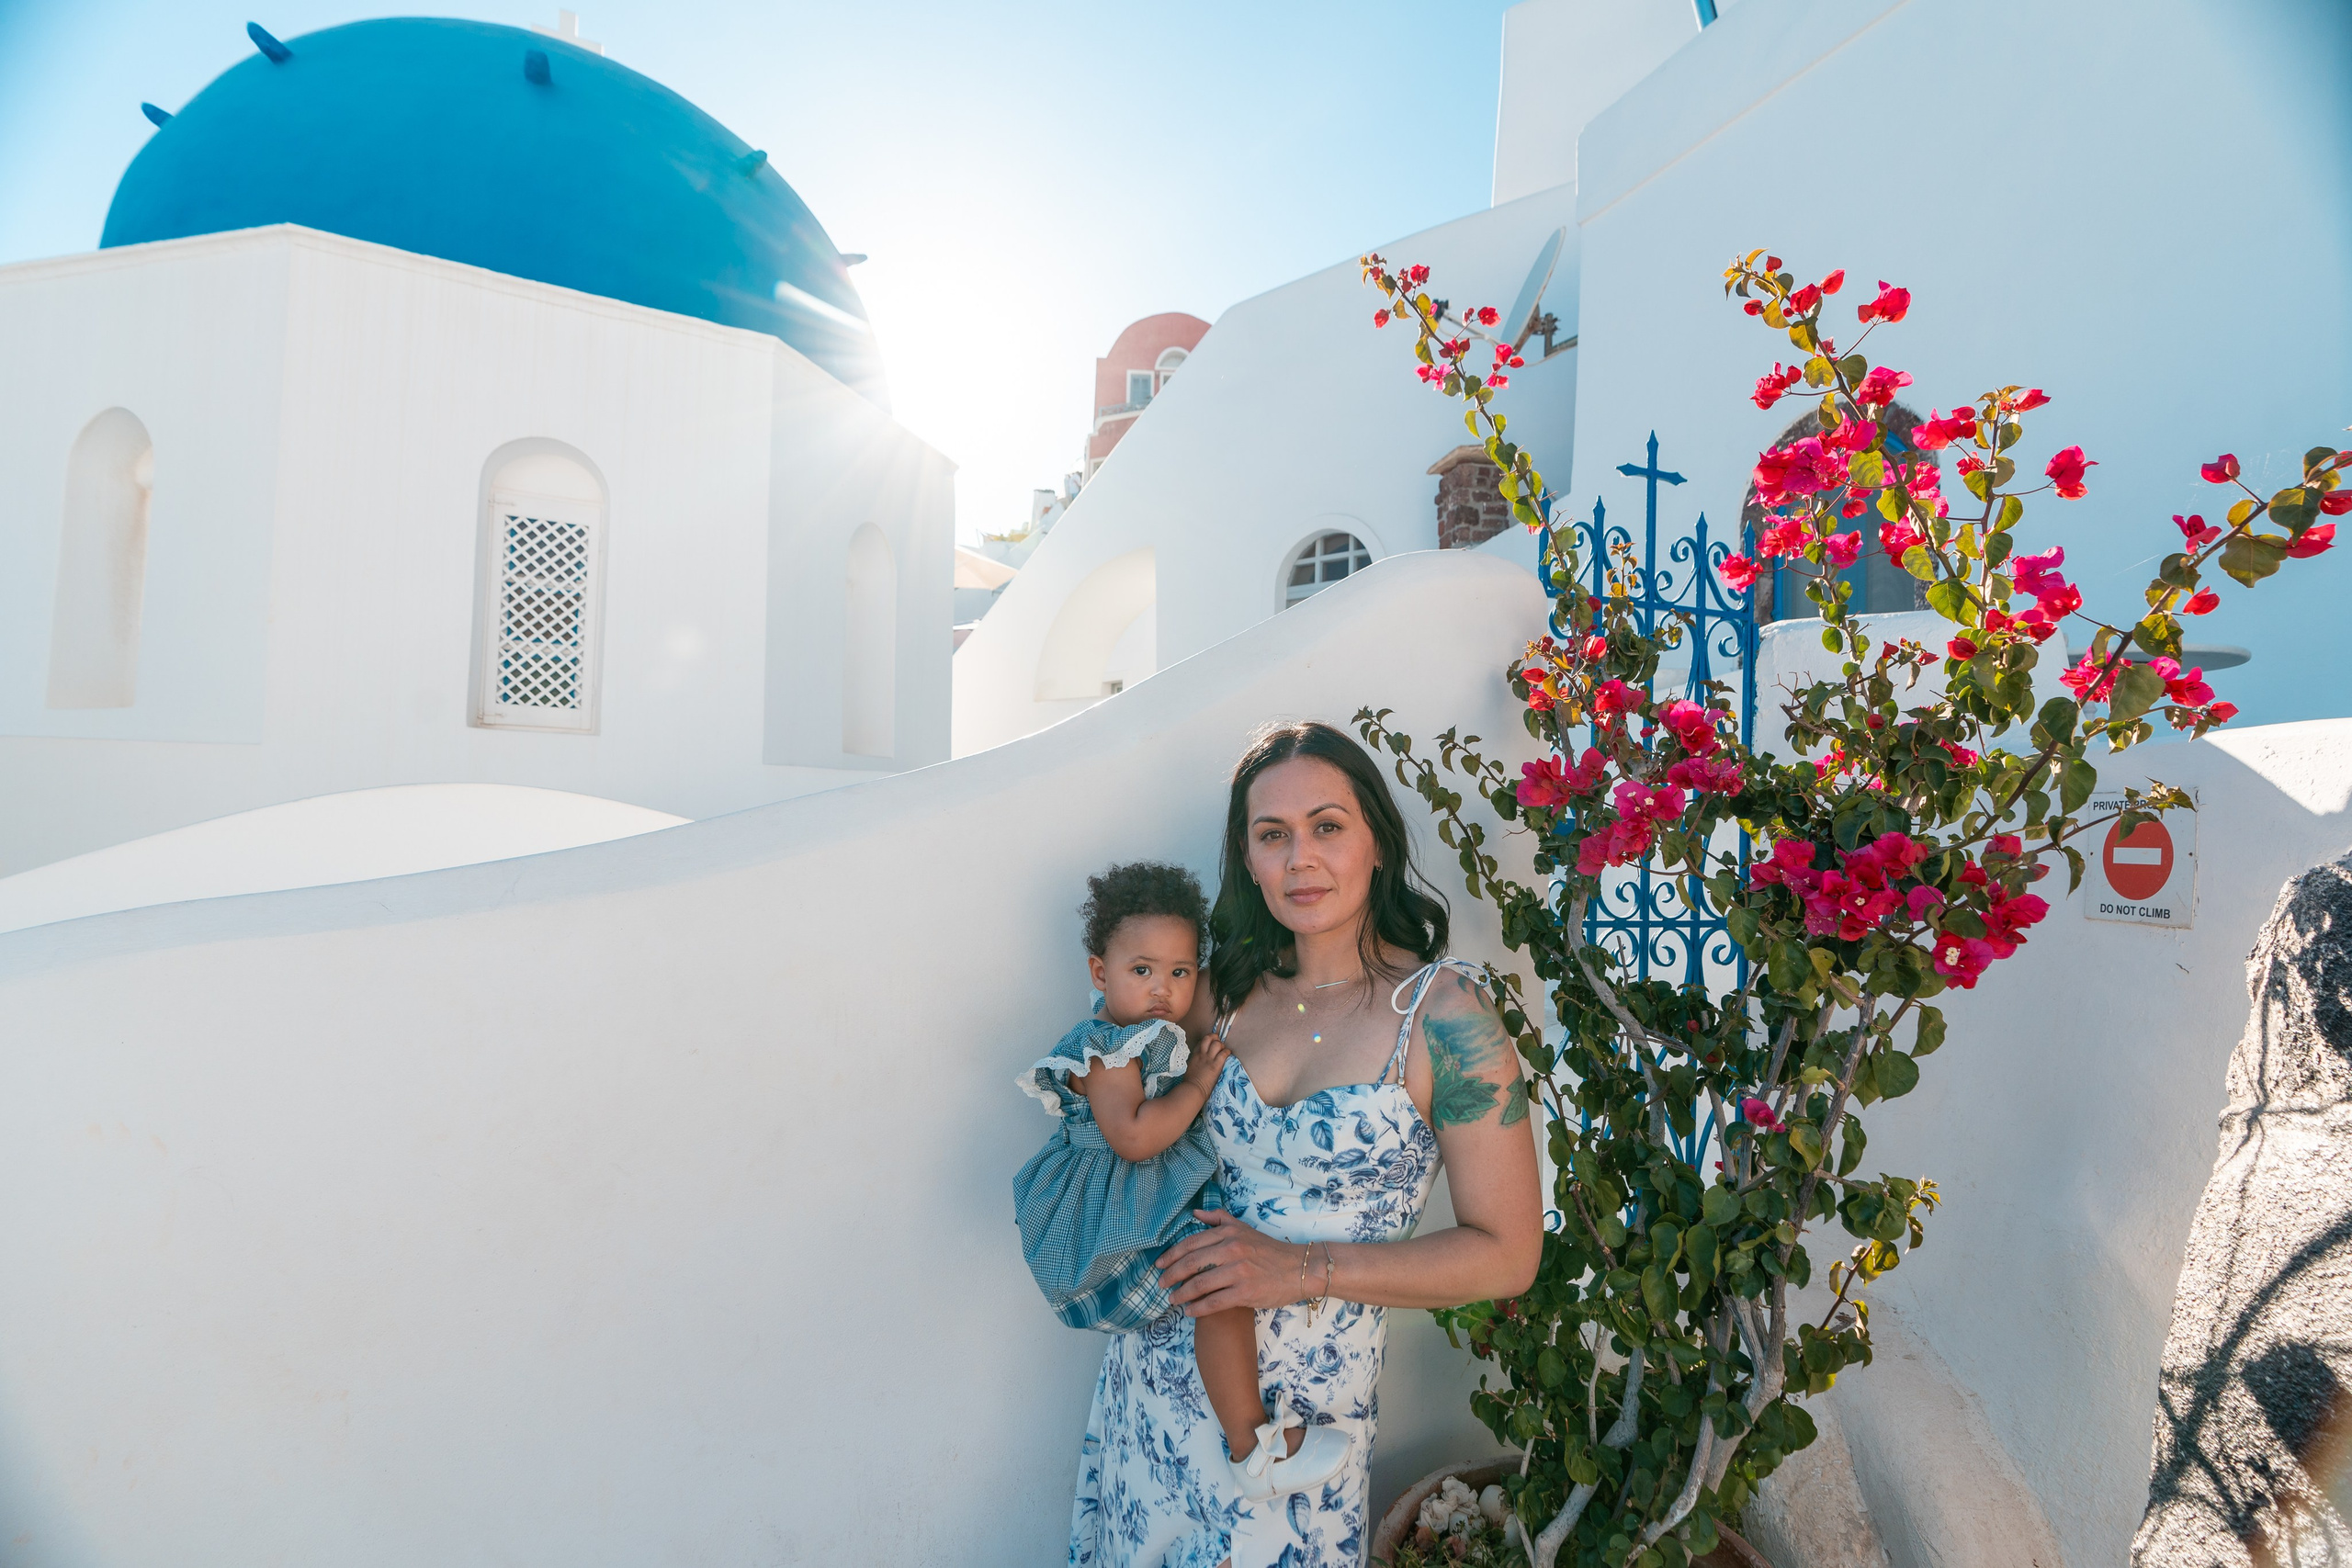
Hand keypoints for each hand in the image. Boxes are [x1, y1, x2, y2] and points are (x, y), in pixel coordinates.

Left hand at [1157, 1210, 1312, 1316]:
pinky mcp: (1245, 1292)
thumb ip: (1219, 1219)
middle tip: (1160, 1284)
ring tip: (1172, 1300)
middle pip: (1191, 1263)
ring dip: (1181, 1294)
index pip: (1191, 1243)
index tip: (1159, 1265)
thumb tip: (1194, 1214)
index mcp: (1229, 1233)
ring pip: (1199, 1284)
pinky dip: (1197, 1308)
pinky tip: (1189, 1311)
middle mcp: (1232, 1250)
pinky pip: (1214, 1302)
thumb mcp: (1245, 1228)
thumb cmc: (1270, 1251)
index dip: (1171, 1255)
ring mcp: (1238, 1272)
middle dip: (1171, 1275)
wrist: (1299, 1268)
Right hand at [1181, 1029, 1230, 1092]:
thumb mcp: (1190, 1068)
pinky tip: (1228, 1055)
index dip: (1208, 1040)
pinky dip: (1227, 1052)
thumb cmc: (1190, 1082)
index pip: (1202, 1041)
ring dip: (1222, 1046)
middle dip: (1216, 1039)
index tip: (1212, 1044)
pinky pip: (1224, 1053)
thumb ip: (1196, 1063)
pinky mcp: (1216, 1065)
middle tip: (1219, 1044)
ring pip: (1217, 1044)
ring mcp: (1209, 1059)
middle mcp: (1202, 1054)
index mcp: (1195, 1055)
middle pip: (1209, 1038)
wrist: (1192, 1089)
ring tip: (1223, 1050)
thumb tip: (1200, 1064)